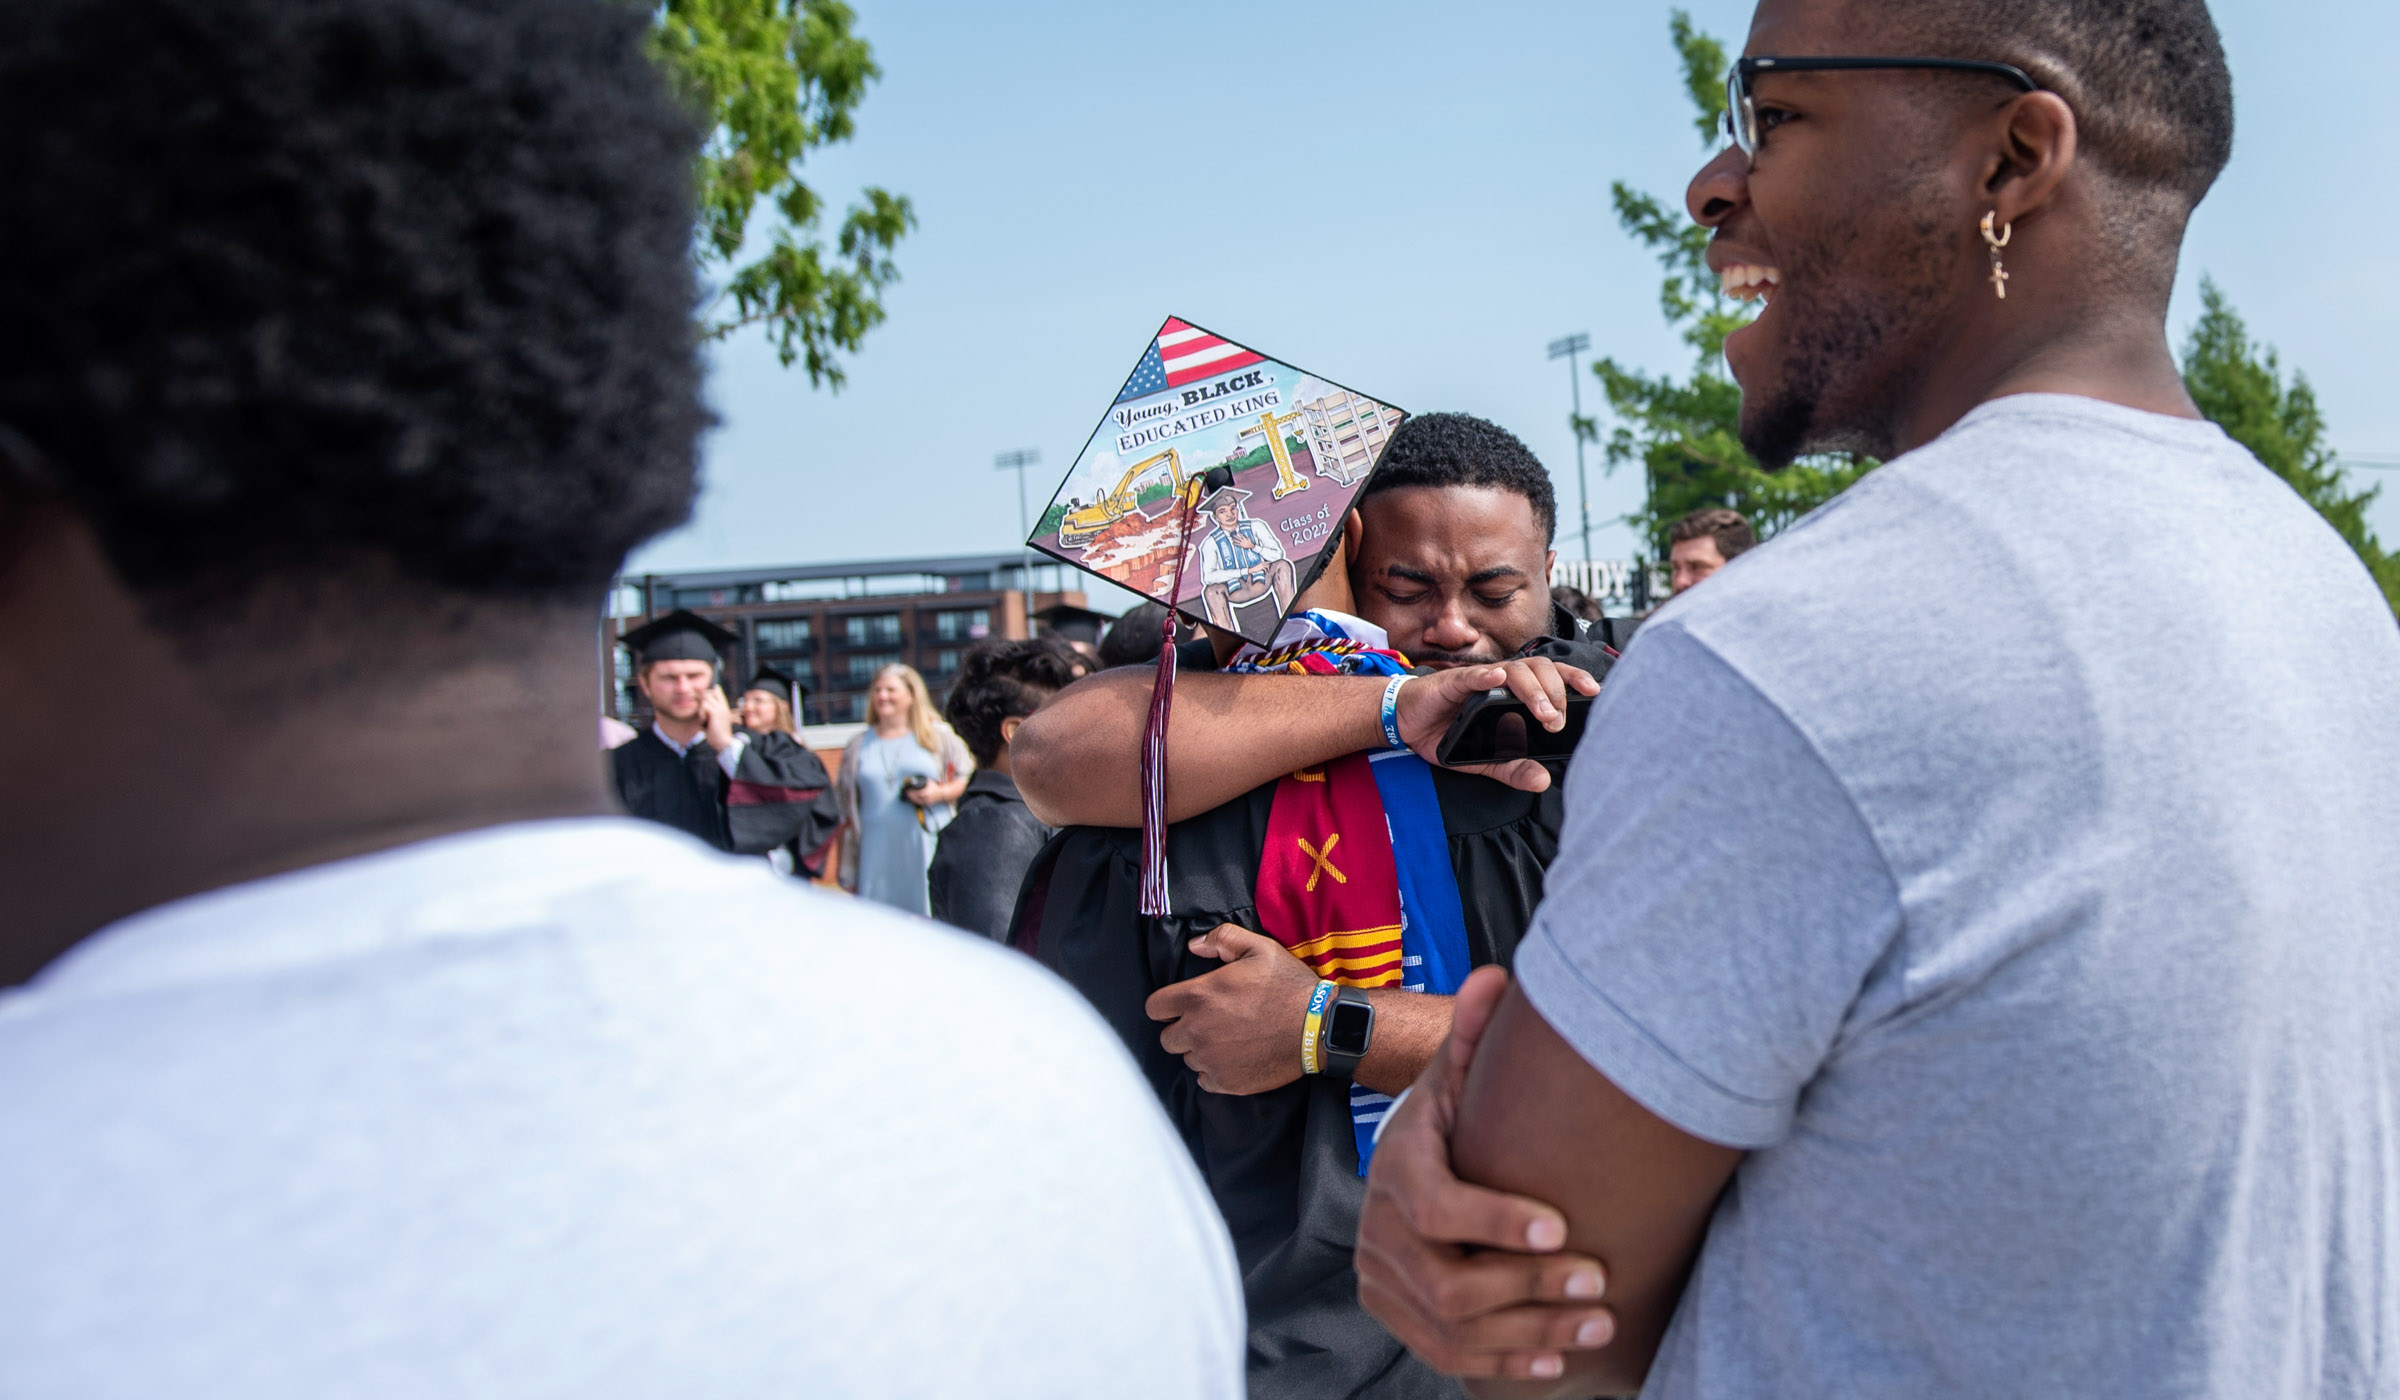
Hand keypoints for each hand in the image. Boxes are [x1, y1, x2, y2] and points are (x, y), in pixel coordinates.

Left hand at [699, 684, 735, 750]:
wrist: (723, 741)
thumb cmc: (717, 733)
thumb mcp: (714, 720)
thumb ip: (710, 711)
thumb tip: (703, 705)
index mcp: (724, 707)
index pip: (717, 691)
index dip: (709, 691)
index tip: (704, 697)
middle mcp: (723, 705)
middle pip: (708, 693)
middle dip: (702, 702)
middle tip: (702, 713)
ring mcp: (720, 708)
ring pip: (704, 699)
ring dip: (701, 710)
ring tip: (704, 720)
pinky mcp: (715, 712)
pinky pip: (704, 706)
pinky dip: (701, 714)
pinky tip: (704, 722)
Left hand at [1144, 924, 1316, 1094]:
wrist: (1319, 1027)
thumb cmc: (1288, 986)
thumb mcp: (1259, 948)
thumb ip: (1222, 939)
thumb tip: (1194, 945)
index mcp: (1198, 997)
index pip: (1155, 1008)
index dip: (1166, 1006)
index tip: (1181, 1006)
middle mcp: (1197, 1031)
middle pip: (1167, 1038)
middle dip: (1183, 1030)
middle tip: (1209, 1023)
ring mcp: (1210, 1060)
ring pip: (1188, 1059)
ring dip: (1201, 1051)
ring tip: (1228, 1040)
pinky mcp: (1226, 1082)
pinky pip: (1204, 1080)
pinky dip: (1215, 1072)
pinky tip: (1235, 1058)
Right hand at [1356, 966, 1613, 1383]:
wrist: (1414, 1161)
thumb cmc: (1455, 1118)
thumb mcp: (1461, 1072)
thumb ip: (1479, 1034)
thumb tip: (1498, 978)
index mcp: (1398, 1165)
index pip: (1439, 1207)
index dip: (1497, 1221)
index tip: (1563, 1226)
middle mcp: (1378, 1227)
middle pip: (1450, 1281)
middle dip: (1531, 1287)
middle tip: (1600, 1282)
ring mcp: (1382, 1276)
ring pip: (1453, 1326)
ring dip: (1532, 1331)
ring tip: (1600, 1322)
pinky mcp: (1394, 1310)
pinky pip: (1443, 1353)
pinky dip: (1503, 1362)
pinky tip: (1556, 1360)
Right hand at [1391, 658, 1599, 794]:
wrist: (1406, 724)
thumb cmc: (1448, 732)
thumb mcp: (1485, 759)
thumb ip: (1513, 768)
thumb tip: (1543, 780)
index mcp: (1514, 693)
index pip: (1552, 676)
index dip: (1574, 678)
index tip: (1595, 691)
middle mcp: (1501, 680)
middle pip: (1539, 670)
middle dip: (1555, 693)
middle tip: (1558, 722)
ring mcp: (1478, 679)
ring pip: (1513, 671)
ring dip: (1531, 689)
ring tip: (1542, 711)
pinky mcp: (1453, 683)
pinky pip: (1472, 676)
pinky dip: (1486, 676)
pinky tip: (1497, 678)